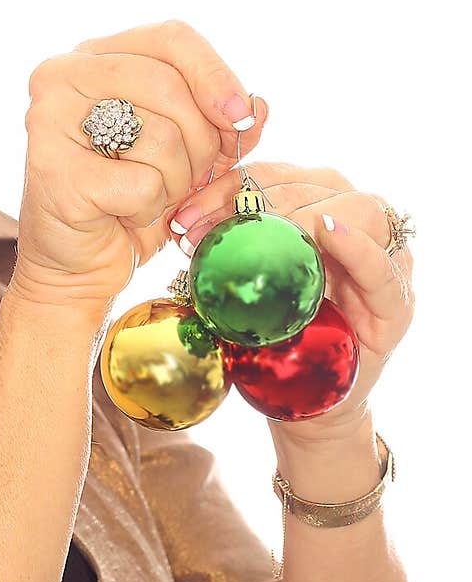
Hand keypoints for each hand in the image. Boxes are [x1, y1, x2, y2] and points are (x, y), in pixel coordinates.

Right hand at [11, 19, 268, 315]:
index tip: (240, 116)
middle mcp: (61, 77)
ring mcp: (49, 122)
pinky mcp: (54, 172)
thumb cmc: (131, 198)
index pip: (171, 38)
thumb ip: (221, 121)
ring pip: (161, 137)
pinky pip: (143, 184)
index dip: (216, 74)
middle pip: (170, 87)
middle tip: (191, 177)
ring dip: (175, 181)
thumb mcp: (186, 150)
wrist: (78, 264)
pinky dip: (150, 210)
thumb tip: (256, 107)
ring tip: (151, 197)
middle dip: (200, 141)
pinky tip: (125, 216)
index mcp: (93, 57)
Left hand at [168, 161, 414, 440]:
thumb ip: (227, 252)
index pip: (277, 176)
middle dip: (257, 202)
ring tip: (263, 232)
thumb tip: (185, 224)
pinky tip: (328, 233)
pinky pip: (382, 269)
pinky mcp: (395, 305)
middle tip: (207, 235)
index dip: (230, 187)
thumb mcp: (239, 288)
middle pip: (317, 185)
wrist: (303, 404)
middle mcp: (357, 225)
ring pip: (359, 210)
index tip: (186, 218)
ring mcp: (385, 261)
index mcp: (318, 208)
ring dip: (302, 216)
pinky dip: (357, 248)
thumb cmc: (268, 338)